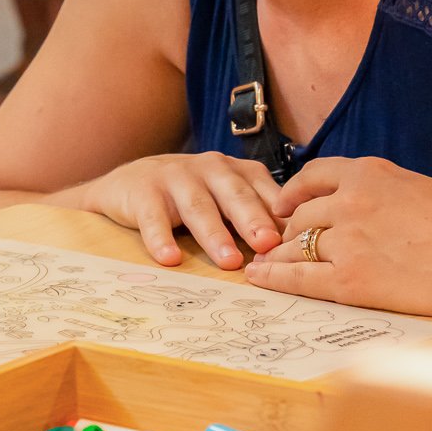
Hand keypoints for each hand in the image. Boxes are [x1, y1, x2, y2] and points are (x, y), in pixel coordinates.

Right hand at [82, 152, 285, 268]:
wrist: (130, 182)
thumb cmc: (192, 196)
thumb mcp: (227, 199)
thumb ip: (259, 215)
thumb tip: (301, 249)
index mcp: (237, 172)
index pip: (265, 193)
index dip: (282, 217)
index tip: (298, 241)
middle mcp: (210, 168)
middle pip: (235, 194)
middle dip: (253, 219)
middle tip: (268, 245)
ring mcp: (175, 177)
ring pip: (198, 207)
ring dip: (215, 235)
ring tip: (229, 262)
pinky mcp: (143, 191)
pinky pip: (154, 218)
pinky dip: (161, 238)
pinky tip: (169, 258)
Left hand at [243, 156, 431, 319]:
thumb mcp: (419, 187)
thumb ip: (382, 191)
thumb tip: (358, 205)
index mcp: (369, 172)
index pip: (313, 176)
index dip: (293, 193)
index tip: (284, 205)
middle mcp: (350, 200)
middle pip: (299, 215)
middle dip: (285, 231)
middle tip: (278, 244)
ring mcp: (347, 241)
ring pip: (295, 246)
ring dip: (279, 256)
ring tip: (266, 264)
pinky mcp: (352, 280)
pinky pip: (300, 278)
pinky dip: (275, 278)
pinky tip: (260, 278)